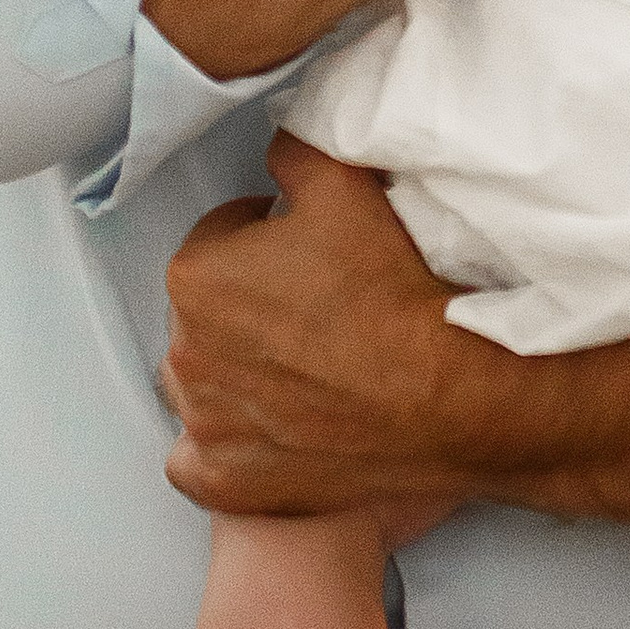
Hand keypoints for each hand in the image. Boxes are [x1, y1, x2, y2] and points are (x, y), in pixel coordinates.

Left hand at [162, 140, 469, 514]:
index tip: (306, 258)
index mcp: (196, 276)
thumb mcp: (346, 184)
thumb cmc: (394, 297)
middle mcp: (183, 352)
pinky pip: (199, 463)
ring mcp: (202, 424)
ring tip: (304, 371)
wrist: (447, 397)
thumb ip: (294, 151)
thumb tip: (277, 147)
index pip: (219, 242)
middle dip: (247, 309)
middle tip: (314, 314)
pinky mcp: (224, 481)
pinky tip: (269, 433)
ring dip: (237, 376)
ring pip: (203, 386)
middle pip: (208, 316)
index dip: (264, 243)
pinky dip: (226, 450)